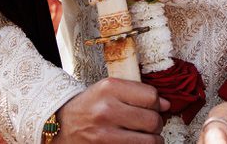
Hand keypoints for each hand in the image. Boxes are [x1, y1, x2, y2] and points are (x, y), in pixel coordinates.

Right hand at [55, 78, 169, 142]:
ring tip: (148, 136)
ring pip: (148, 141)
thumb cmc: (89, 105)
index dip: (158, 103)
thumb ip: (138, 93)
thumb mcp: (109, 89)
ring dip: (154, 140)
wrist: (59, 124)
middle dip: (157, 124)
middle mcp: (106, 110)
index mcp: (109, 89)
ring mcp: (104, 134)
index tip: (155, 107)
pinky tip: (137, 142)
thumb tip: (167, 105)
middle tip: (152, 124)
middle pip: (152, 120)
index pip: (151, 96)